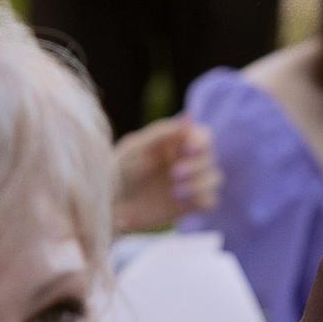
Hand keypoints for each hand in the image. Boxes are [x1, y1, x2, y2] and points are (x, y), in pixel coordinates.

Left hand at [113, 116, 222, 233]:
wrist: (108, 206)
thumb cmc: (116, 172)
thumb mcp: (136, 148)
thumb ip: (163, 133)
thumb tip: (191, 116)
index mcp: (174, 143)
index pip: (203, 136)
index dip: (201, 142)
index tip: (188, 150)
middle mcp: (185, 161)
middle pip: (210, 157)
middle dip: (196, 166)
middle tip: (174, 174)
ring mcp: (188, 184)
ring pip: (214, 179)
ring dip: (200, 183)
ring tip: (175, 192)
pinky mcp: (188, 206)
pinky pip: (209, 201)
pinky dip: (201, 199)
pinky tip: (180, 201)